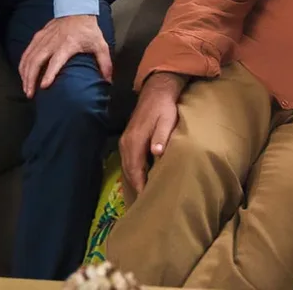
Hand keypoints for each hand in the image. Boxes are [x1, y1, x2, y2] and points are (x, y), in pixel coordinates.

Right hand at [18, 15, 110, 96]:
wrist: (77, 10)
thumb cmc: (88, 30)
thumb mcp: (100, 45)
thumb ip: (105, 63)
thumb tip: (108, 81)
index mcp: (68, 45)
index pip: (56, 61)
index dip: (49, 74)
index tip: (44, 86)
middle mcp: (52, 42)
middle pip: (37, 61)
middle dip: (31, 79)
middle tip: (30, 94)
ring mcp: (43, 39)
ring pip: (29, 58)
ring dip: (25, 74)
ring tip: (26, 89)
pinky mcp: (37, 37)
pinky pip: (26, 53)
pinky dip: (22, 65)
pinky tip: (23, 75)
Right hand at [119, 72, 186, 195]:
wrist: (157, 90)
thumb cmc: (165, 107)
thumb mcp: (167, 120)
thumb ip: (161, 137)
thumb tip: (156, 153)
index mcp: (135, 140)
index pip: (135, 169)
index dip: (140, 185)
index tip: (147, 199)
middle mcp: (126, 143)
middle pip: (129, 171)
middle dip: (136, 186)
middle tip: (146, 202)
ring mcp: (125, 141)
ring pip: (127, 167)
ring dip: (134, 180)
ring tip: (144, 194)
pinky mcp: (128, 139)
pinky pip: (128, 160)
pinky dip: (133, 171)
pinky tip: (141, 178)